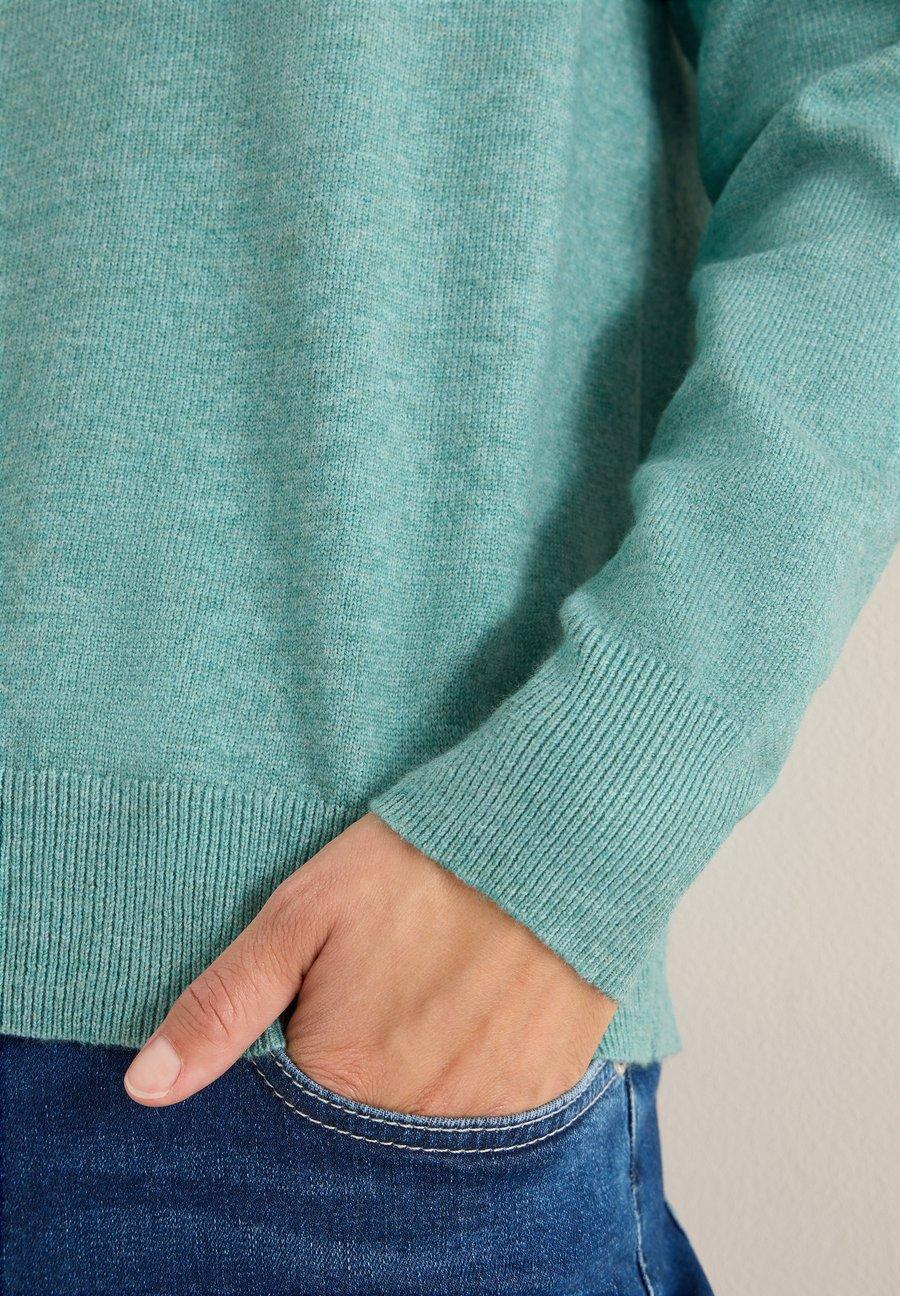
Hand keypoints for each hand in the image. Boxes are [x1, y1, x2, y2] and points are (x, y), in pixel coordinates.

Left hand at [123, 813, 616, 1114]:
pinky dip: (475, 1072)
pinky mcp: (539, 1094)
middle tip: (386, 985)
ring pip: (422, 1118)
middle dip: (359, 1064)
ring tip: (432, 989)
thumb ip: (224, 1005)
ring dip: (417, 1072)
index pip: (289, 1108)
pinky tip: (478, 1010)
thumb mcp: (302, 914)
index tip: (326, 999)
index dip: (301, 1047)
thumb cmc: (417, 866)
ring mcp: (482, 1114)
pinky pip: (488, 1114)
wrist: (551, 837)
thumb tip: (146, 1088)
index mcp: (339, 1078)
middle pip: (359, 1119)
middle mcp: (410, 1117)